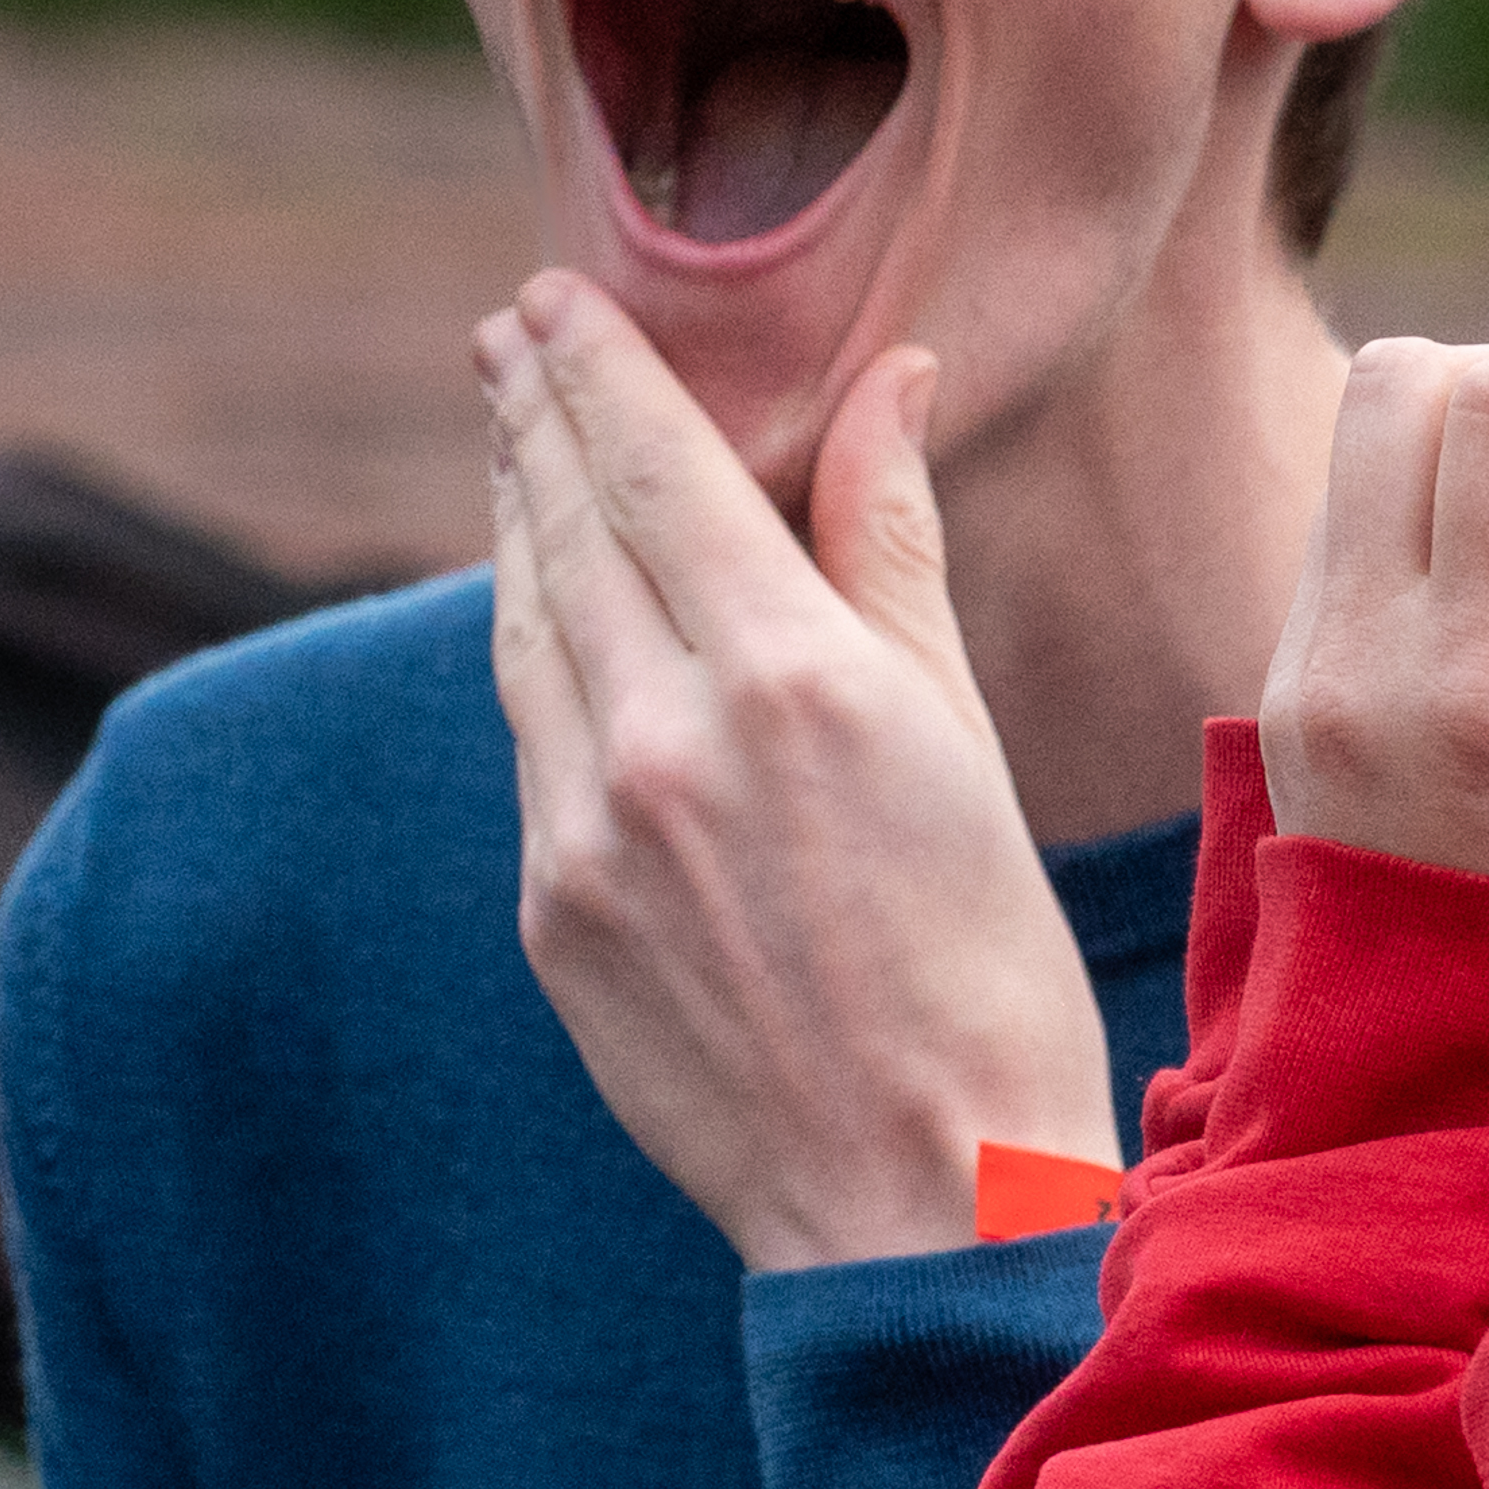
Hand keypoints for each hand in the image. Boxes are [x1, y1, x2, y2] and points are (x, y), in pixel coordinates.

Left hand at [486, 269, 1115, 1272]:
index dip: (593, 368)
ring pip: (528, 627)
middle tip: (503, 335)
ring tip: (510, 441)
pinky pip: (528, 741)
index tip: (550, 296)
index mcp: (788, 675)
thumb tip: (888, 377)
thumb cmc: (985, 966)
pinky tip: (538, 611)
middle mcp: (664, 736)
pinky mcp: (551, 911)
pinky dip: (531, 650)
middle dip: (531, 417)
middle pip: (566, 528)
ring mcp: (587, 829)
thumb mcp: (962, 734)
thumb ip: (893, 544)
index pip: (652, 467)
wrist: (911, 1192)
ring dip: (514, 521)